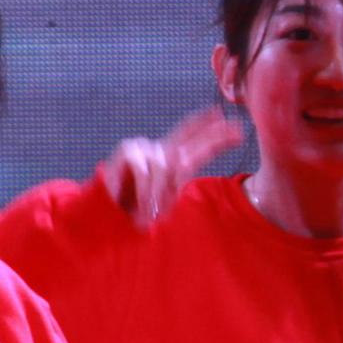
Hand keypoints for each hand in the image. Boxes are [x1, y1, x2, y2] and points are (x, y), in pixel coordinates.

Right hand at [93, 105, 241, 227]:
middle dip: (213, 135)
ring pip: (164, 167)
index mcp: (169, 160)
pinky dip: (144, 191)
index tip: (236, 128)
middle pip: (188, 137)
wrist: (105, 213)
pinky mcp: (128, 152)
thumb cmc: (134, 207)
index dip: (213, 134)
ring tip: (149, 214)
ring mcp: (144, 148)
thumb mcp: (162, 198)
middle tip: (236, 129)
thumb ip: (174, 183)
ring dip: (156, 194)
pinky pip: (145, 171)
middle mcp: (159, 150)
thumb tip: (186, 166)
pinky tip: (140, 204)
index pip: (193, 143)